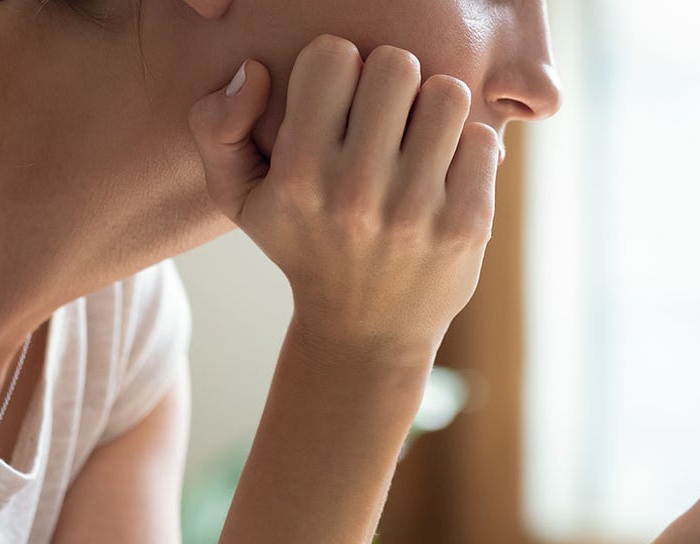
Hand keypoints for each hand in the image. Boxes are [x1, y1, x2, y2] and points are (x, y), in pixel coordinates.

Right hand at [188, 35, 498, 357]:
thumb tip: (255, 70)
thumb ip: (216, 126)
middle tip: (390, 114)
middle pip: (397, 65)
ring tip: (422, 137)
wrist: (367, 332)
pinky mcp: (466, 224)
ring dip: (437, 109)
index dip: (341, 67)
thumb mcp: (238, 197)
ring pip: (448, 94)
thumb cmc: (304, 245)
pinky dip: (469, 148)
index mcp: (298, 173)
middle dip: (395, 80)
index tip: (343, 101)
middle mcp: (356, 190)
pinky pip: (483, 140)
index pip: (333, 56)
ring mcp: (416, 209)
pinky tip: (447, 173)